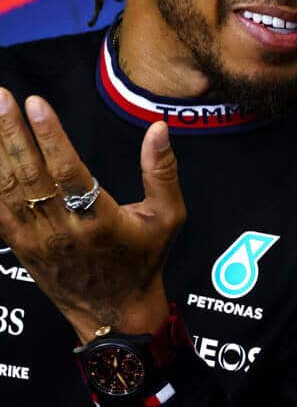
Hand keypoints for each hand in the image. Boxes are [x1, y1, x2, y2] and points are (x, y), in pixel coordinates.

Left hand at [0, 88, 184, 342]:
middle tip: (1, 98)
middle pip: (30, 176)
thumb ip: (162, 171)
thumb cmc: (145, 258)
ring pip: (7, 190)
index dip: (51, 136)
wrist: (114, 311)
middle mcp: (61, 231)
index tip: (37, 103)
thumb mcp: (168, 216)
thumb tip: (158, 128)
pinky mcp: (19, 246)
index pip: (68, 172)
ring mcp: (35, 240)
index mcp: (99, 222)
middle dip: (12, 133)